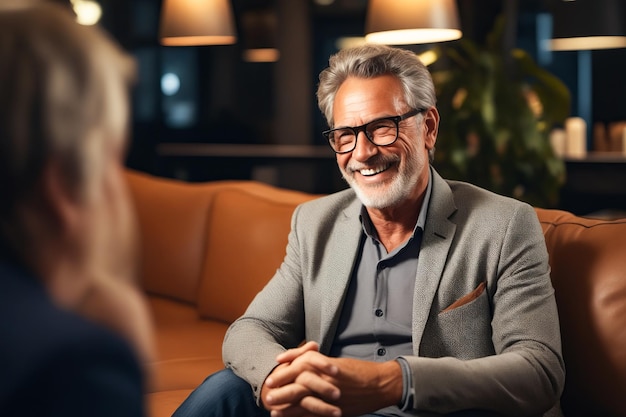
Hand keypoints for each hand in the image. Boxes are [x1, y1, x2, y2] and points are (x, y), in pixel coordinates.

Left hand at [262, 343, 402, 416]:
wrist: (381, 383)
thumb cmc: (361, 372)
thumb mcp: (339, 364)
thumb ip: (321, 365)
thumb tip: (304, 366)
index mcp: (326, 366)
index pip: (301, 364)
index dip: (286, 369)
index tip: (274, 372)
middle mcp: (327, 378)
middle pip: (298, 381)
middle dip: (282, 387)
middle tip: (267, 393)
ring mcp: (331, 394)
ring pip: (304, 399)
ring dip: (287, 406)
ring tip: (273, 410)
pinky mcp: (337, 408)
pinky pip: (315, 413)